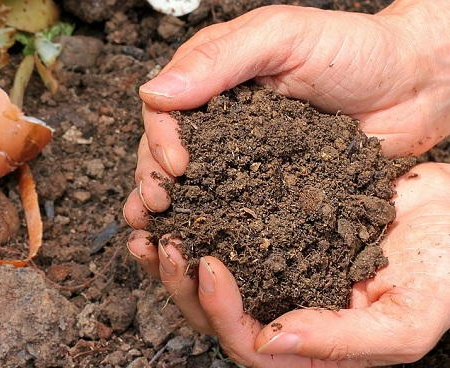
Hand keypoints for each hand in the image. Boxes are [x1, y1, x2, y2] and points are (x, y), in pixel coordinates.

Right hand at [123, 0, 449, 225]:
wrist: (417, 85)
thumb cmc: (355, 48)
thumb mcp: (282, 37)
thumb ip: (218, 59)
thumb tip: (153, 93)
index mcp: (212, 79)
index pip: (164, 110)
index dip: (159, 139)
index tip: (175, 166)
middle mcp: (220, 120)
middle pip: (166, 152)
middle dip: (154, 180)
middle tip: (158, 206)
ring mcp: (243, 157)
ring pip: (192, 186)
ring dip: (171, 211)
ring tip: (159, 235)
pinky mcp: (269, 189)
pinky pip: (234, 210)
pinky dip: (212, 229)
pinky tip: (200, 247)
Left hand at [128, 163, 449, 366]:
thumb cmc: (446, 271)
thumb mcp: (408, 319)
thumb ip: (342, 339)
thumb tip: (269, 339)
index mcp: (311, 347)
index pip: (248, 345)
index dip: (220, 311)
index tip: (209, 265)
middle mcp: (284, 313)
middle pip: (214, 315)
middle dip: (180, 284)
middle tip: (163, 243)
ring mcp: (275, 274)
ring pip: (207, 278)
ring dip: (173, 256)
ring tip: (150, 225)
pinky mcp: (270, 236)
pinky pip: (222, 234)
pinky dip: (195, 221)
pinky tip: (177, 200)